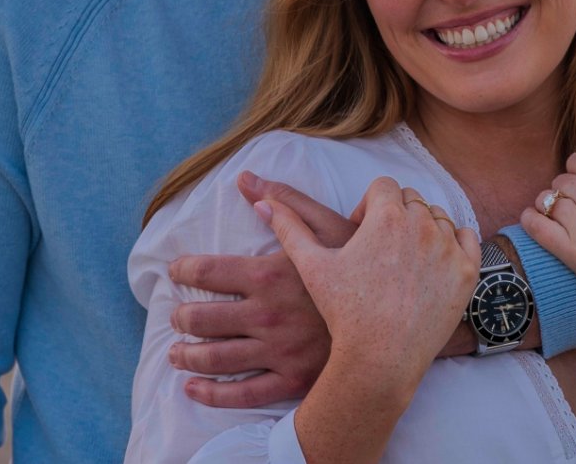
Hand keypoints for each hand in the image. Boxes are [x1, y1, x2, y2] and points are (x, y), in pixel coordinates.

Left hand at [168, 171, 354, 407]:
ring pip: (216, 358)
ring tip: (175, 352)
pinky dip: (211, 394)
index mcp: (270, 274)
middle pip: (204, 319)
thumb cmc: (364, 264)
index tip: (176, 272)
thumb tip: (244, 180)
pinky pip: (243, 395)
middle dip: (182, 317)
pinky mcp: (293, 381)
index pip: (208, 272)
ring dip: (187, 355)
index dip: (184, 271)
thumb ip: (284, 202)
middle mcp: (268, 315)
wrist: (400, 314)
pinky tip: (192, 388)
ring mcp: (279, 351)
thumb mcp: (327, 225)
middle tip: (175, 316)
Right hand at [260, 176, 479, 401]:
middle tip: (381, 250)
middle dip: (396, 216)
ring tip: (404, 261)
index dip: (370, 205)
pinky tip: (433, 265)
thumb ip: (289, 227)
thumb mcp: (312, 266)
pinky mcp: (467, 271)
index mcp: (386, 215)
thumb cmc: (345, 312)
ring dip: (424, 230)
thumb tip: (260, 202)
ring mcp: (448, 247)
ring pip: (438, 218)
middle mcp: (422, 224)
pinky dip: (453, 246)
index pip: (383, 187)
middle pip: (411, 199)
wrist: (381, 358)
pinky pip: (467, 239)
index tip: (362, 233)